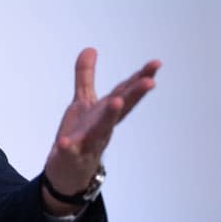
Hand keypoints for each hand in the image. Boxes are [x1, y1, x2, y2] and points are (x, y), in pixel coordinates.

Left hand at [43, 47, 160, 212]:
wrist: (68, 172)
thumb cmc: (80, 135)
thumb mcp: (82, 103)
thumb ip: (85, 77)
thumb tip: (90, 49)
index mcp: (105, 113)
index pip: (124, 93)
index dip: (139, 78)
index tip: (156, 63)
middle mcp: (102, 127)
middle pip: (120, 109)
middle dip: (134, 95)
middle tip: (150, 81)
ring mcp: (88, 142)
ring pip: (100, 129)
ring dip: (109, 116)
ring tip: (115, 101)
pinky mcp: (70, 156)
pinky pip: (69, 152)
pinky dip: (68, 147)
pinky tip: (63, 142)